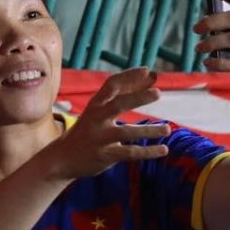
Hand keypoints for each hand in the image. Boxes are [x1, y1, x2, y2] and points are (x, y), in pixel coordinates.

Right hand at [38, 68, 171, 180]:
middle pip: (118, 104)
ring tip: (167, 129)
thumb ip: (120, 97)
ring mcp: (100, 138)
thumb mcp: (97, 112)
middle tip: (158, 93)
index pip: (111, 85)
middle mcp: (96, 119)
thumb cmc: (87, 131)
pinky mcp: (105, 155)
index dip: (129, 76)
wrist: (62, 159)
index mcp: (94, 105)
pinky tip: (164, 149)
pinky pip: (131, 152)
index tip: (147, 71)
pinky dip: (149, 151)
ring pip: (128, 132)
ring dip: (149, 130)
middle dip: (138, 97)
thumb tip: (150, 77)